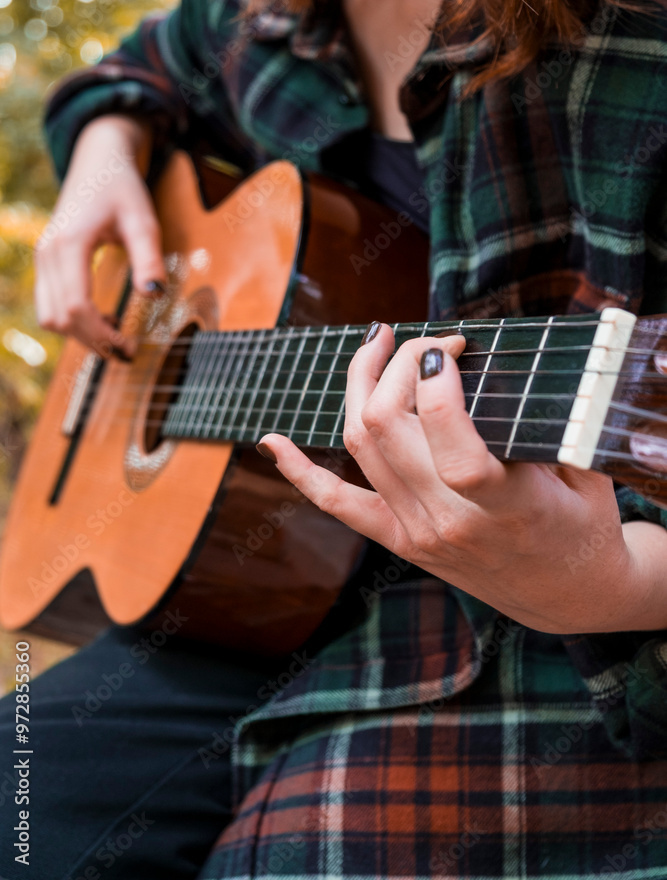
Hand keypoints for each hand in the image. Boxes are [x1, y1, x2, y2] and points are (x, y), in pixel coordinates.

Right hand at [35, 115, 165, 357]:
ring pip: (49, 316)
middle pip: (59, 319)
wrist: (98, 161)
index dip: (101, 334)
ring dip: (80, 334)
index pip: (76, 306)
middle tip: (127, 351)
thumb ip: (148, 258)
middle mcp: (48, 254)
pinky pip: (50, 305)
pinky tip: (104, 319)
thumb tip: (154, 297)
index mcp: (69, 245)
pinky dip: (72, 321)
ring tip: (117, 335)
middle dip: (92, 341)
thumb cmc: (122, 188)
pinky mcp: (46, 263)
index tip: (129, 346)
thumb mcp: (143, 220)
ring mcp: (42, 259)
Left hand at [258, 323, 664, 634]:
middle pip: (388, 425)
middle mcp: (449, 521)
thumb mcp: (582, 469)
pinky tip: (272, 441)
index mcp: (505, 505)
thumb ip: (542, 422)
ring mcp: (416, 532)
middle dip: (399, 363)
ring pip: (360, 445)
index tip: (451, 345)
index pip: (448, 436)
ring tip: (377, 345)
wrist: (567, 595)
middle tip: (429, 341)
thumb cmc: (584, 525)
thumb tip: (490, 362)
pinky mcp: (399, 541)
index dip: (437, 379)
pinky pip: (338, 503)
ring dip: (359, 384)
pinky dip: (300, 471)